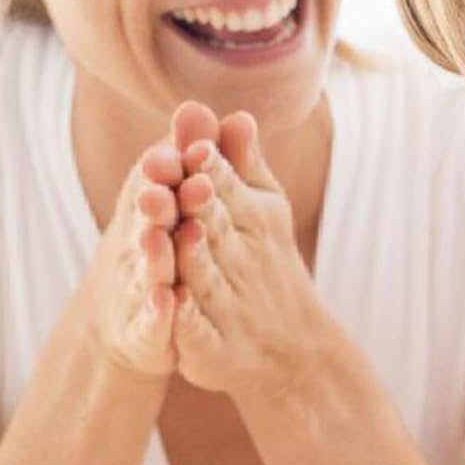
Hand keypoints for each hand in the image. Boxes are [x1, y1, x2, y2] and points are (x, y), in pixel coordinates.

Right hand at [83, 152, 179, 382]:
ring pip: (145, 268)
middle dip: (156, 203)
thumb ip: (190, 158)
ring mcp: (136, 288)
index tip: (188, 148)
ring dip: (151, 252)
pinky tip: (166, 302)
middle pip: (148, 221)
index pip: (159, 182)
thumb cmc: (159, 247)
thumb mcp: (174, 201)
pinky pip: (149, 321)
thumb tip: (199, 106)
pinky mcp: (141, 330)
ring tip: (159, 236)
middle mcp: (138, 243)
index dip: (169, 165)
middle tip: (165, 187)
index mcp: (152, 208)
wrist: (130, 323)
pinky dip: (156, 312)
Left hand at [154, 104, 333, 395]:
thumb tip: (237, 113)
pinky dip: (187, 321)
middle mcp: (242, 262)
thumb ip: (244, 165)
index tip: (196, 147)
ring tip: (175, 234)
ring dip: (191, 258)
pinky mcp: (213, 348)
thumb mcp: (263, 212)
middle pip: (215, 229)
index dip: (211, 170)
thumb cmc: (268, 266)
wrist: (291, 350)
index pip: (227, 189)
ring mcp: (228, 307)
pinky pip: (198, 333)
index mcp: (251, 223)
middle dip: (197, 205)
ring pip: (205, 279)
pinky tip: (172, 305)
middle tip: (180, 179)